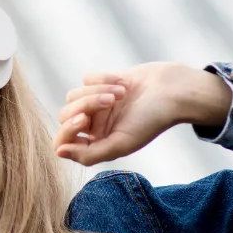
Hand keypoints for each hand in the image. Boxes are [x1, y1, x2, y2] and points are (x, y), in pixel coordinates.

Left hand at [53, 62, 229, 165]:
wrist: (174, 90)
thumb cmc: (152, 120)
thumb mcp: (122, 143)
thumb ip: (89, 154)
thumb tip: (59, 152)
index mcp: (97, 143)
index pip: (62, 142)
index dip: (67, 130)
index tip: (84, 120)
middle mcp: (94, 125)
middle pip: (65, 115)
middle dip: (87, 104)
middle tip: (110, 101)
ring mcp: (97, 104)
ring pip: (74, 95)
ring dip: (98, 91)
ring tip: (122, 92)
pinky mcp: (102, 83)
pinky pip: (87, 78)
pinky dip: (104, 78)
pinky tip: (124, 82)